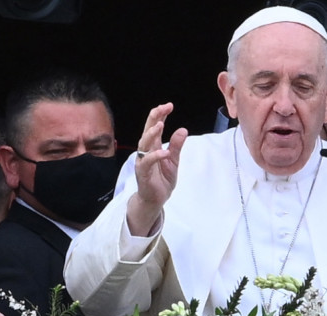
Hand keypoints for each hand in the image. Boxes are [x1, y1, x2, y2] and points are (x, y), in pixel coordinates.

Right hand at [128, 102, 187, 235]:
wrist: (155, 199)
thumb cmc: (162, 179)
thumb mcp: (173, 161)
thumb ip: (176, 146)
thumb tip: (183, 129)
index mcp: (154, 146)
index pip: (155, 126)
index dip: (161, 115)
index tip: (169, 105)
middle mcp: (146, 151)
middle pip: (148, 130)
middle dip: (154, 118)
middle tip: (163, 108)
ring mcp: (143, 161)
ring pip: (144, 144)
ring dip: (151, 134)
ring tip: (160, 125)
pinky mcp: (143, 173)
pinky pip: (147, 163)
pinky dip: (155, 157)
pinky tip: (164, 152)